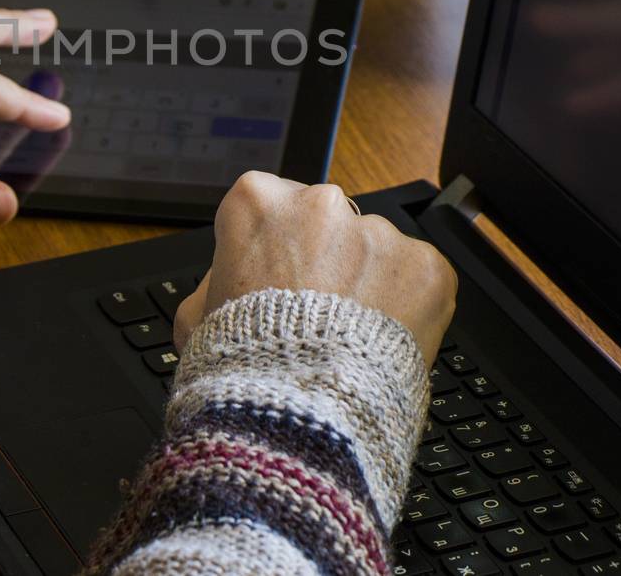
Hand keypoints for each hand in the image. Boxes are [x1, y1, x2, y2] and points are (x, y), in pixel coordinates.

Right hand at [172, 172, 456, 362]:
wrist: (299, 418)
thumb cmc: (243, 368)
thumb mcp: (195, 318)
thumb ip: (215, 282)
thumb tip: (228, 277)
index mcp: (258, 202)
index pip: (272, 205)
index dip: (276, 248)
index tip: (278, 279)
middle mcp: (321, 203)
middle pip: (329, 223)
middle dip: (327, 259)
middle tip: (317, 317)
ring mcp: (377, 232)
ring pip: (376, 251)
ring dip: (368, 284)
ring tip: (350, 339)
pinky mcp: (425, 266)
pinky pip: (419, 279)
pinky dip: (409, 307)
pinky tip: (381, 341)